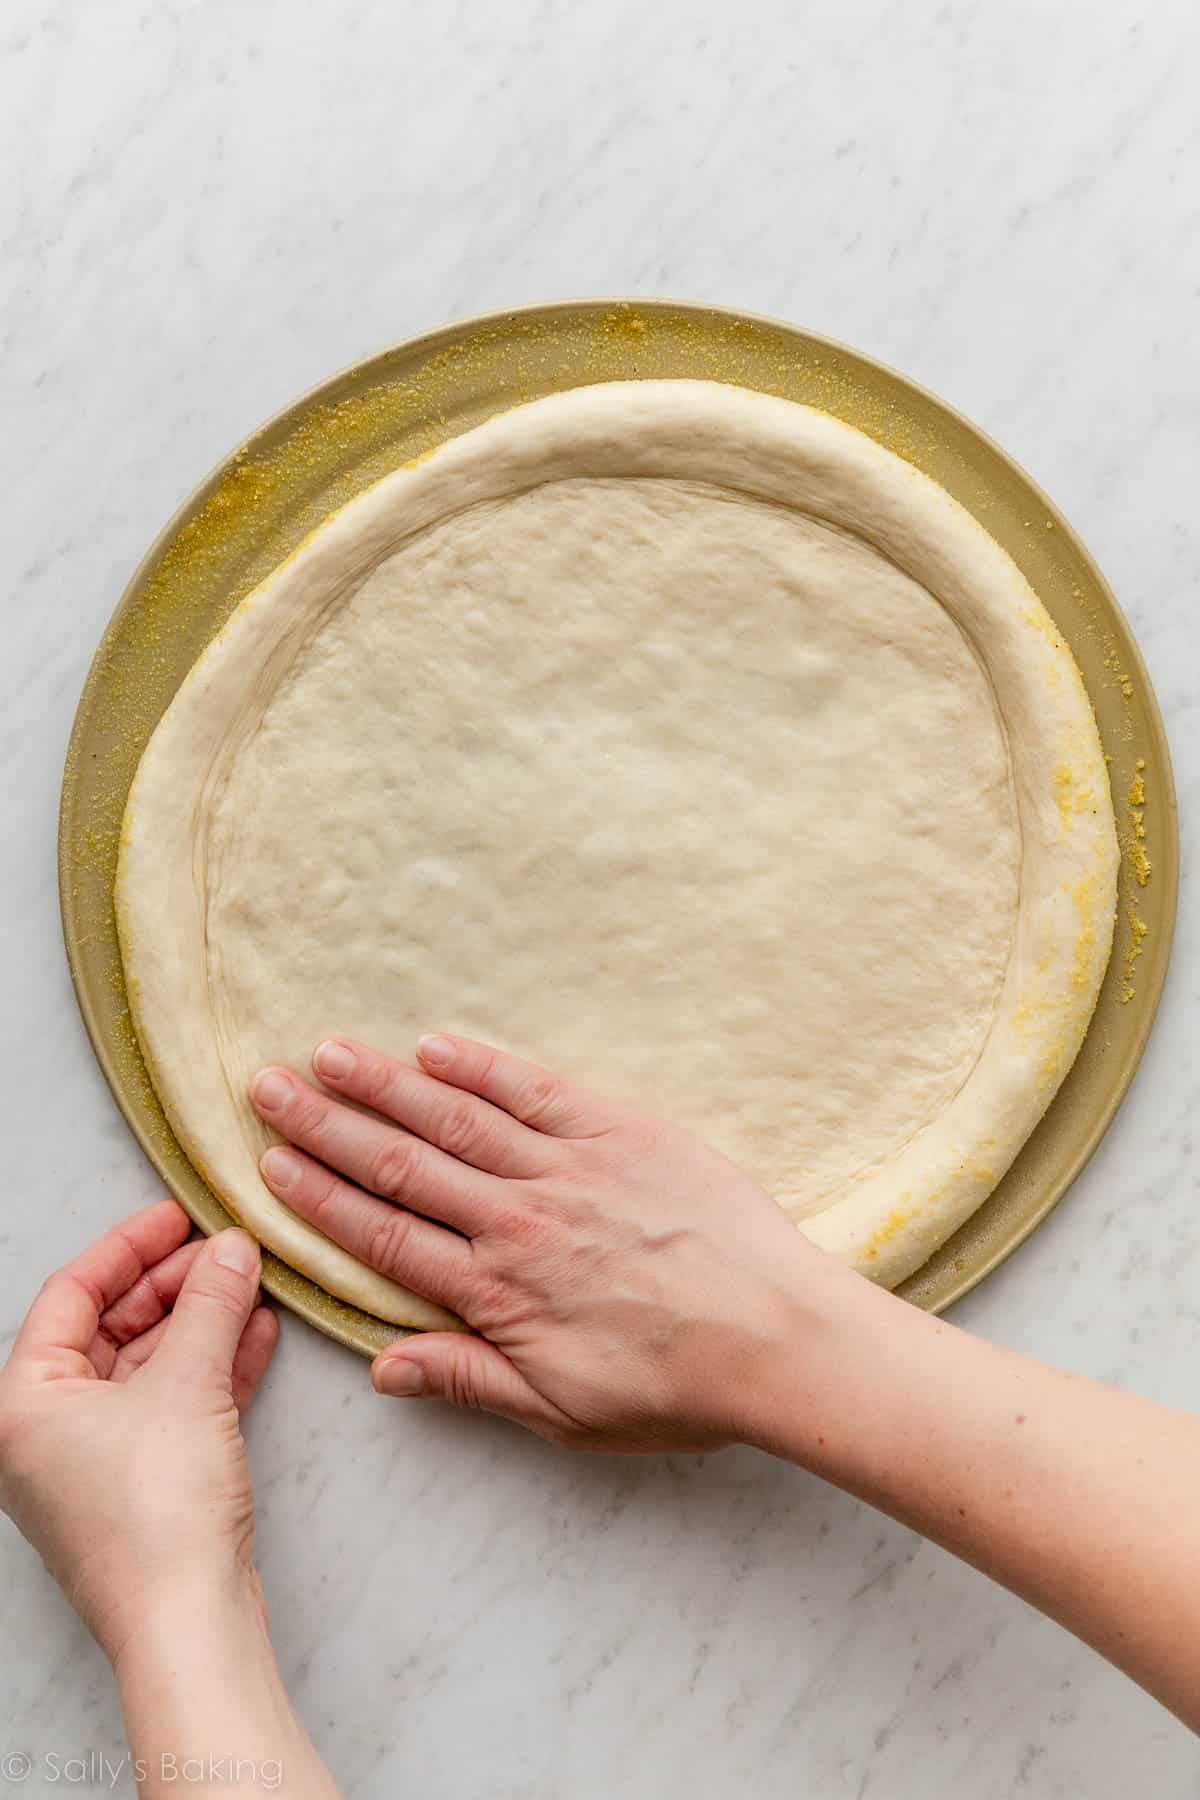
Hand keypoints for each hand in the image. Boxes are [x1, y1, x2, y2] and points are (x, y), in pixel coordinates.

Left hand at [0, 1202, 277, 1661]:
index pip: (70, 1294)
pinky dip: (211, 1368)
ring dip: (200, 1323)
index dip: (128, 1245)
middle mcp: (45, 1429)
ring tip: (251, 1283)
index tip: (178, 1215)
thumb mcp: (188, 1384)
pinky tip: (257, 1335)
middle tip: (226, 1249)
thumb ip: (211, 1305)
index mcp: (24, 1401)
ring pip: (146, 1366)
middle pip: (109, 1327)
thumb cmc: (157, 1515)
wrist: (187, 1623)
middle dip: (173, 1285)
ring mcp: (92, 1461)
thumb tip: (232, 1247)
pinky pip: (171, 1405)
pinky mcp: (139, 1486)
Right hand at [251, 1035, 850, 1450]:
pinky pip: (537, 1091)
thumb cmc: (676, 1387)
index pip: (386, 1237)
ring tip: (330, 1053)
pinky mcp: (622, 1132)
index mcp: (499, 1293)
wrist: (778, 1338)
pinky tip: (436, 1044)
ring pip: (457, 1118)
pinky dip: (484, 1066)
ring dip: (386, 1084)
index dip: (322, 1199)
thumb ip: (467, 1380)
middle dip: (328, 1126)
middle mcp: (518, 1221)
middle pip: (402, 1165)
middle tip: (268, 1088)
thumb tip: (383, 1367)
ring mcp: (568, 1170)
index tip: (271, 1167)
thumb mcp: (562, 1411)